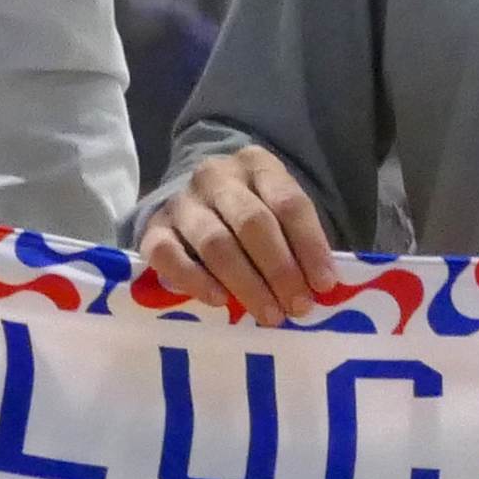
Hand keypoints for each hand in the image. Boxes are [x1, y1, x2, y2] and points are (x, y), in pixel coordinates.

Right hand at [135, 146, 339, 325]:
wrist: (197, 198)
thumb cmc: (251, 212)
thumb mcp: (279, 210)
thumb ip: (299, 240)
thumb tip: (321, 285)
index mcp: (257, 165)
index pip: (288, 203)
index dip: (310, 246)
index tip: (324, 284)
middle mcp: (216, 177)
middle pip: (253, 223)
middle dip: (280, 269)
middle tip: (298, 306)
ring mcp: (182, 202)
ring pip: (215, 243)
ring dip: (246, 283)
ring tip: (269, 313)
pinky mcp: (153, 228)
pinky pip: (168, 256)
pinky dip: (196, 280)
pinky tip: (220, 301)